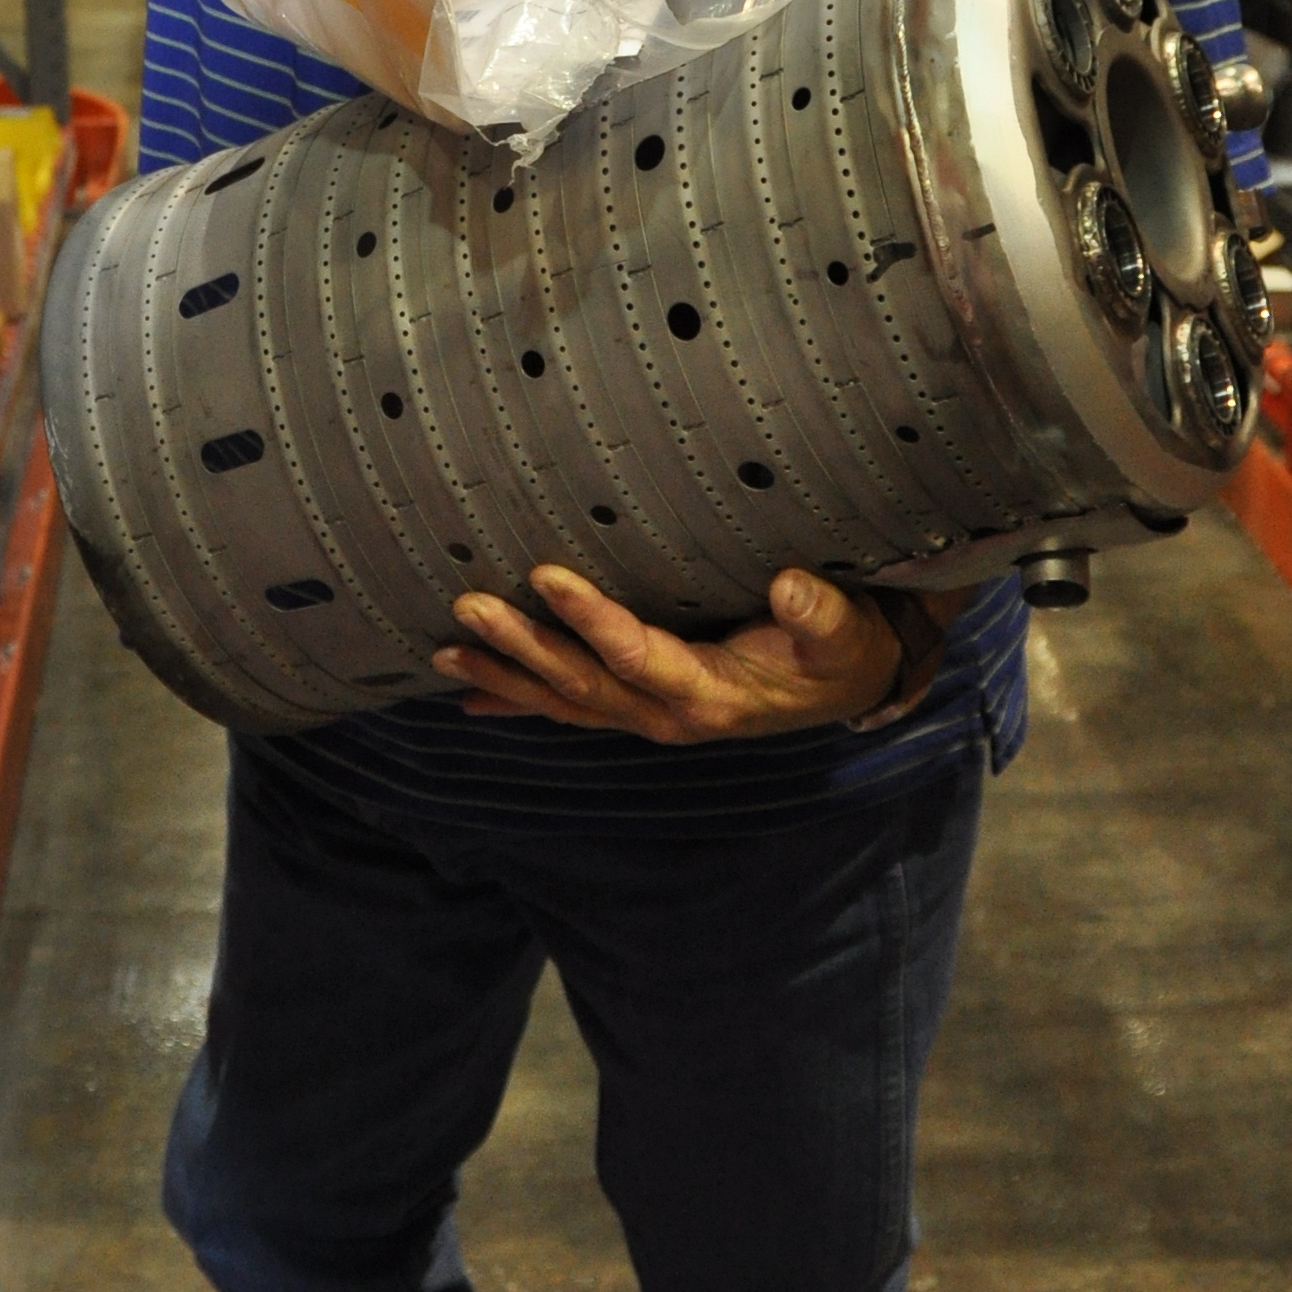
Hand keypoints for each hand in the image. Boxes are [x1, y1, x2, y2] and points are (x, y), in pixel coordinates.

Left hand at [432, 564, 955, 744]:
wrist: (847, 688)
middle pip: (580, 685)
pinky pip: (571, 709)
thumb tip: (788, 584)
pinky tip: (470, 696)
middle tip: (467, 607)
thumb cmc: (842, 651)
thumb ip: (820, 612)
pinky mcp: (639, 707)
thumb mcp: (846, 634)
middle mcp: (667, 714)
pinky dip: (518, 701)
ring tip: (444, 650)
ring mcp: (648, 716)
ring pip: (564, 701)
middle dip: (521, 647)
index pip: (635, 655)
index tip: (545, 575)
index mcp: (709, 694)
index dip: (589, 618)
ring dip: (504, 676)